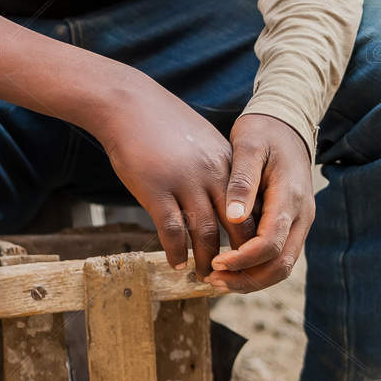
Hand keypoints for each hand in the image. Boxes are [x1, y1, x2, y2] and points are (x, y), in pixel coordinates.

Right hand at [89, 76, 243, 279]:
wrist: (127, 104)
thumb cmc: (163, 123)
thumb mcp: (203, 140)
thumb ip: (218, 168)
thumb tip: (225, 199)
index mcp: (227, 162)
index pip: (252, 207)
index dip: (253, 235)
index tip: (249, 254)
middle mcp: (212, 174)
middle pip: (237, 225)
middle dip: (237, 256)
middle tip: (231, 275)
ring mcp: (184, 182)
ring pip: (206, 233)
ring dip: (206, 260)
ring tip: (203, 276)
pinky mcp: (155, 190)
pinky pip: (171, 230)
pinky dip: (175, 251)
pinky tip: (175, 262)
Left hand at [207, 113, 313, 292]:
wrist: (287, 124)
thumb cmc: (264, 132)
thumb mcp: (249, 146)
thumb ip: (242, 182)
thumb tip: (234, 218)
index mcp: (290, 197)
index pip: (270, 243)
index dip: (243, 259)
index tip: (215, 262)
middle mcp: (302, 215)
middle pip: (281, 265)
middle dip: (247, 279)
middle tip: (212, 280)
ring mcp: (300, 222)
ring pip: (282, 266)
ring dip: (252, 278)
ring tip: (217, 279)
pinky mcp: (293, 224)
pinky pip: (279, 255)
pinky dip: (256, 267)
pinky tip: (230, 266)